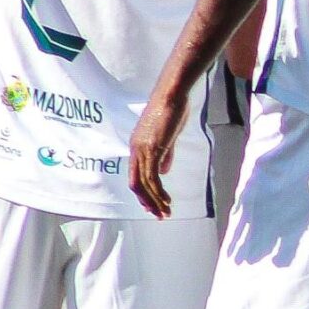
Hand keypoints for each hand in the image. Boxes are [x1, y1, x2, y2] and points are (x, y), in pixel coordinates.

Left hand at [127, 85, 189, 219]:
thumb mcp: (168, 135)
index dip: (144, 193)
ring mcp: (143, 149)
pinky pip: (153, 177)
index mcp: (137, 146)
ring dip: (156, 201)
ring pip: (145, 184)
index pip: (136, 176)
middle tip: (160, 215)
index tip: (154, 205)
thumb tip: (163, 172)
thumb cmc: (172, 109)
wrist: (172, 93)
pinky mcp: (153, 148)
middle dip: (148, 202)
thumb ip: (165, 154)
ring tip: (166, 212)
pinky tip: (167, 200)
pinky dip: (159, 192)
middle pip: (136, 184)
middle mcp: (136, 150)